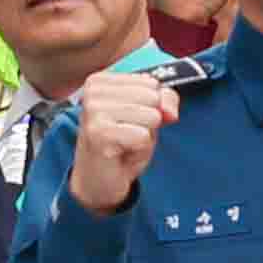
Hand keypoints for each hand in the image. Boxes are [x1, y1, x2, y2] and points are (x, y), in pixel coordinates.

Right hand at [65, 62, 178, 208]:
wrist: (96, 182)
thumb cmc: (121, 145)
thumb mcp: (147, 116)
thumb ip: (164, 101)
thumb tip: (169, 110)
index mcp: (101, 81)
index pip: (152, 83)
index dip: (150, 107)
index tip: (127, 122)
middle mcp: (93, 91)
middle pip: (153, 98)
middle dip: (148, 123)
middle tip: (126, 136)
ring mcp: (94, 111)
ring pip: (151, 116)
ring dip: (144, 137)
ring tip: (124, 144)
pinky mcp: (99, 133)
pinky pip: (143, 136)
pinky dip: (139, 150)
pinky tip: (121, 154)